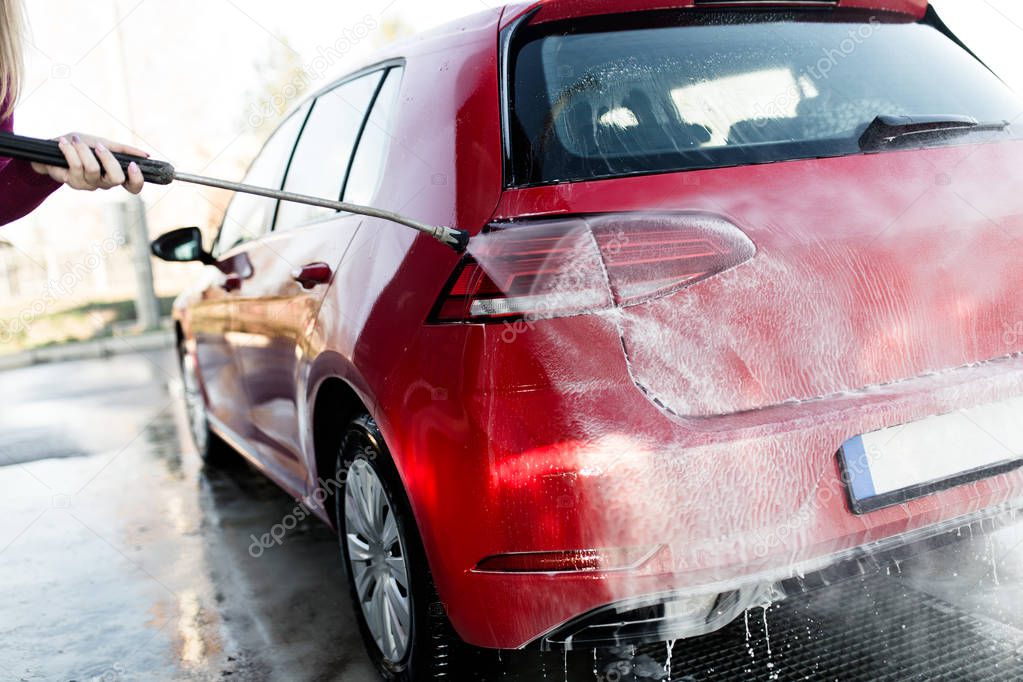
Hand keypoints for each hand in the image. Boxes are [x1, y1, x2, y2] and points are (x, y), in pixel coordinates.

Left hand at [31, 133, 147, 193]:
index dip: (136, 180)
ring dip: (84, 151)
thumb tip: (146, 155)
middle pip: (116, 179)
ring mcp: (88, 184)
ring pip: (93, 170)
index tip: (133, 165)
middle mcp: (104, 183)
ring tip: (75, 140)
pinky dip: (70, 151)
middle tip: (99, 146)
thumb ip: (123, 150)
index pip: (133, 187)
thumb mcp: (104, 142)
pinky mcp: (72, 182)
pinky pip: (76, 166)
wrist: (54, 147)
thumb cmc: (81, 145)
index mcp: (115, 174)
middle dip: (108, 159)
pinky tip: (64, 144)